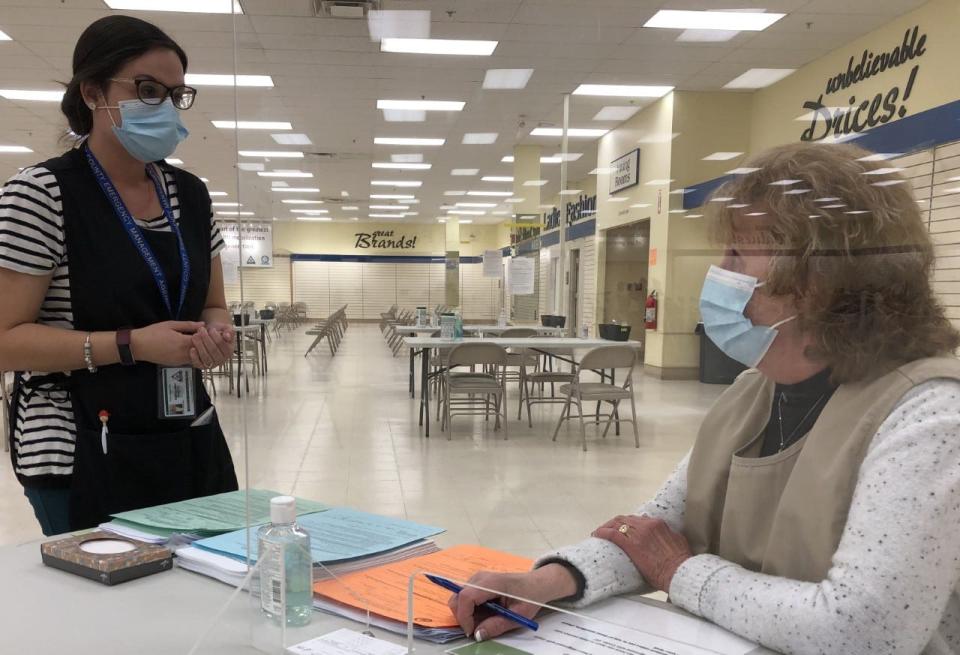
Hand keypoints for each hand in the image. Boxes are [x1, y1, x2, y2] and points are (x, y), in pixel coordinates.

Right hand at [130, 321, 203, 365]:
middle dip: (206, 344)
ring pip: (197, 357)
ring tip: (200, 341)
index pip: (203, 341)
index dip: (208, 335)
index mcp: (183, 342)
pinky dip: (193, 355)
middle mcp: (183, 354)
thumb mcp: (171, 324)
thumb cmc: (153, 333)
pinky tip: (191, 347)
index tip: (209, 329)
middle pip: (202, 351)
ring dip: (200, 350)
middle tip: (208, 336)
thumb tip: (203, 324)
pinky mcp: (176, 364)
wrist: (138, 346)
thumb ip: (188, 325)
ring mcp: (179, 361)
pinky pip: (189, 360)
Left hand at [189, 322, 234, 369]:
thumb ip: (229, 331)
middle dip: (206, 339)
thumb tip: (227, 336)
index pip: (222, 344)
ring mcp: (212, 364)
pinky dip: (195, 357)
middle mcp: (222, 359)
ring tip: (195, 336)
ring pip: (206, 356)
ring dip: (199, 345)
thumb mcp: (226, 329)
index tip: (212, 329)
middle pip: (213, 350)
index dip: (216, 336)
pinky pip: (199, 363)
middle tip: (201, 330)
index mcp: (229, 351)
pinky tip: (192, 349)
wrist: (209, 337)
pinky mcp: (202, 366)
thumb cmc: (217, 333)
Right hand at [448, 565, 576, 640]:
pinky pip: (465, 598)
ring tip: (485, 620)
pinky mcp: (477, 583)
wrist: (536, 584)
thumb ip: (497, 626)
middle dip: (462, 617)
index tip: (471, 632)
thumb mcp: (518, 616)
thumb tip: (477, 635)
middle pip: (457, 597)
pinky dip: (470, 610)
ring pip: (459, 598)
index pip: (466, 597)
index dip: (464, 616)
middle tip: (476, 629)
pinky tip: (486, 613)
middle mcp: (480, 577)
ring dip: (467, 614)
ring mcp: (477, 579)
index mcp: (492, 583)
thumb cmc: (530, 597)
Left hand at [592, 515, 691, 592]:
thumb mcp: (677, 541)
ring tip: (600, 532)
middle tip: (607, 528)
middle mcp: (647, 525)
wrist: (679, 572)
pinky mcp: (631, 545)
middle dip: (614, 523)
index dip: (627, 522)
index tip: (622, 527)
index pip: (637, 519)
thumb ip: (667, 534)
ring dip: (607, 526)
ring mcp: (638, 534)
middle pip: (625, 519)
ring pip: (617, 523)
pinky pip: (612, 534)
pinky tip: (596, 534)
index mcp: (658, 524)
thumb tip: (663, 534)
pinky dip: (602, 532)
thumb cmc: (680, 562)